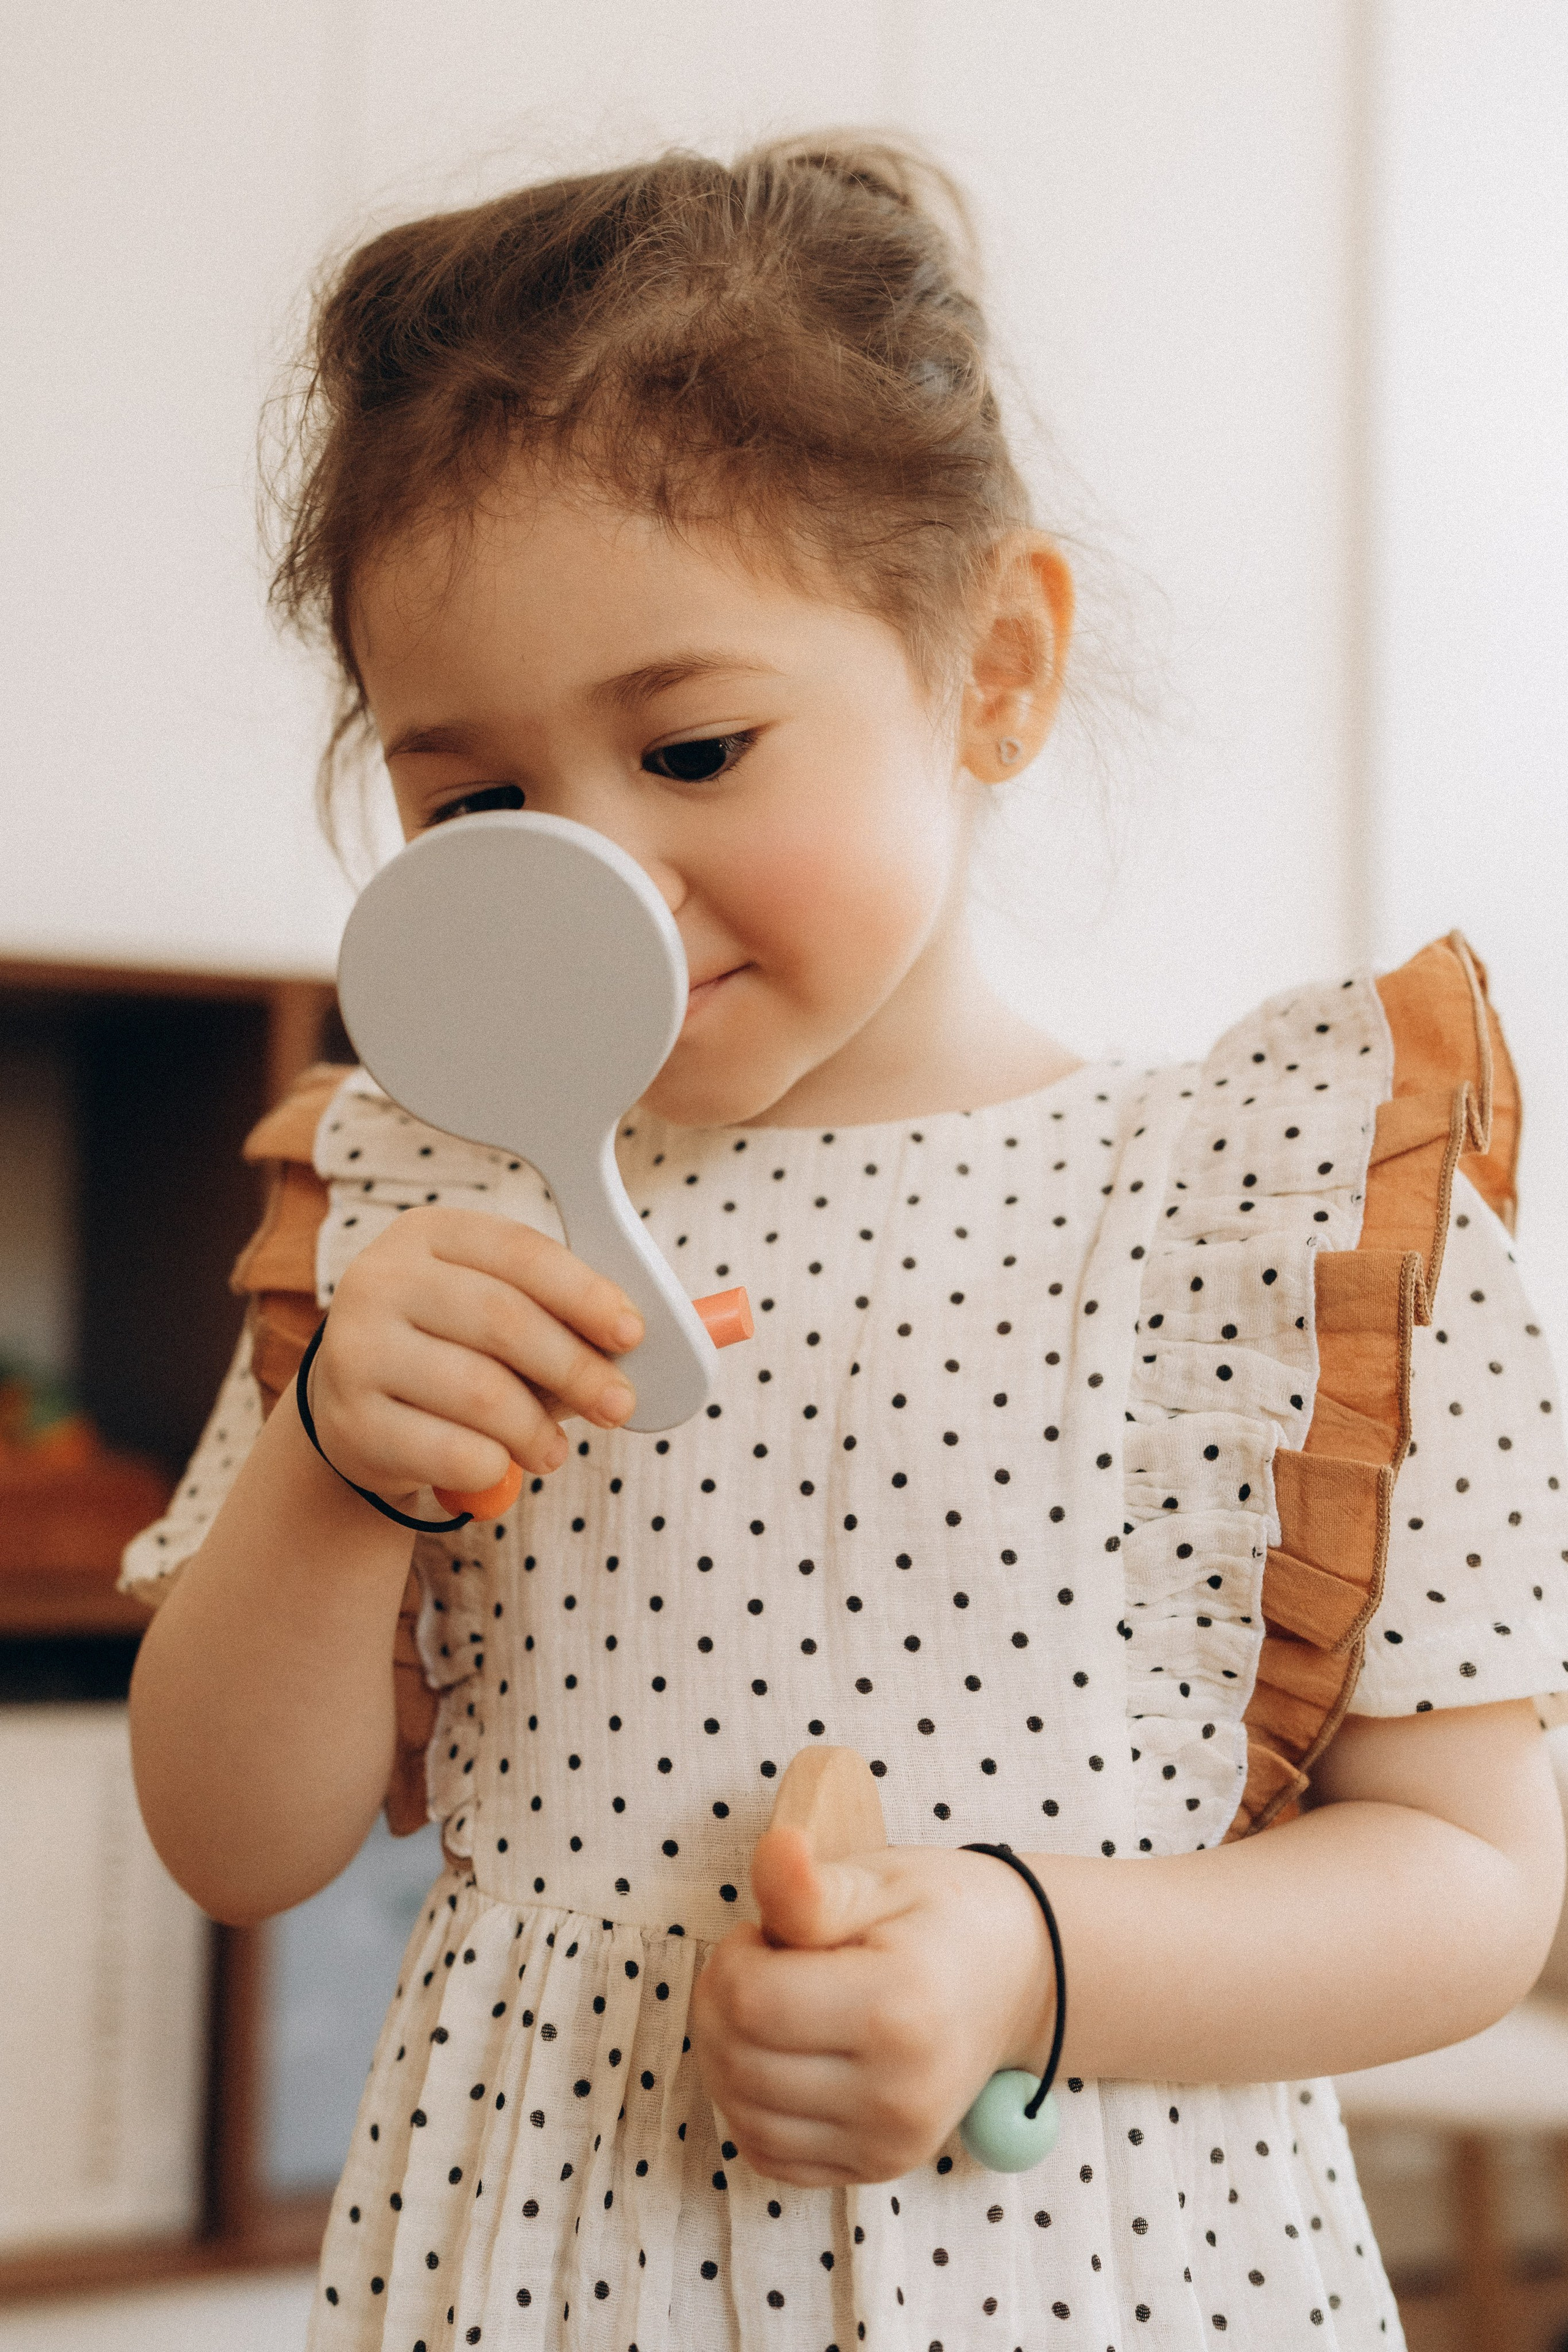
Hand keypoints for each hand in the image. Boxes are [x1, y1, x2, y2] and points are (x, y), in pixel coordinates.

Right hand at [307, 1206, 643, 1501]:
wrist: (353, 1406)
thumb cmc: (451, 1351)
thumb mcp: (495, 1313)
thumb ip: (561, 1316)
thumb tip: (648, 1340)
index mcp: (428, 1234)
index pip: (521, 1253)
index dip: (586, 1294)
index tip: (633, 1334)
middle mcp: (381, 1278)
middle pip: (503, 1320)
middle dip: (576, 1368)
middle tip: (618, 1406)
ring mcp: (354, 1347)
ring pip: (478, 1390)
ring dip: (537, 1428)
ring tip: (554, 1450)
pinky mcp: (348, 1419)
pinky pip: (447, 1449)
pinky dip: (491, 1464)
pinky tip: (500, 1465)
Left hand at [691, 1826, 1055, 2185]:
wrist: (1021, 1976)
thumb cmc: (947, 1916)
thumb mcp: (884, 1879)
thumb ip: (813, 1885)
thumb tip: (775, 1849)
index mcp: (898, 2008)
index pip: (751, 2001)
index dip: (732, 1957)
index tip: (763, 1931)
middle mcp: (897, 2094)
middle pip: (739, 2064)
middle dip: (720, 2003)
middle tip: (759, 1962)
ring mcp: (891, 2142)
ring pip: (745, 2117)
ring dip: (727, 2055)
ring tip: (768, 2007)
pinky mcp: (880, 2167)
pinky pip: (772, 2156)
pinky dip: (752, 2109)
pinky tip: (777, 2057)